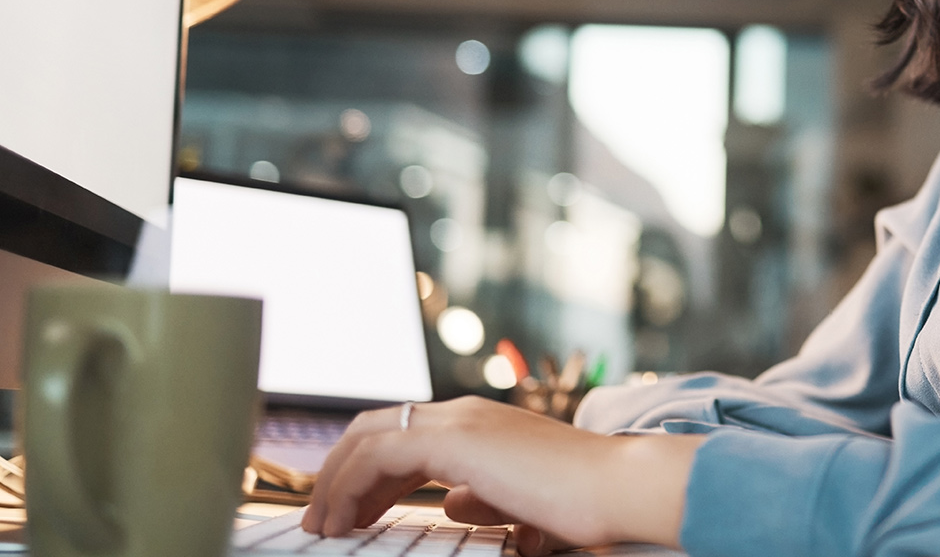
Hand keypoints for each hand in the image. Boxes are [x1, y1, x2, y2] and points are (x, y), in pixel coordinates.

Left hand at [299, 397, 701, 551]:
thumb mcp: (521, 501)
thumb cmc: (583, 499)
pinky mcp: (456, 441)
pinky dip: (349, 486)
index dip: (367, 473)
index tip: (350, 513)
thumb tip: (452, 504)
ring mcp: (459, 421)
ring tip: (322, 526)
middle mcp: (464, 413)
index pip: (405, 435)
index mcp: (479, 425)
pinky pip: (378, 455)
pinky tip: (342, 521)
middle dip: (340, 471)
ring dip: (336, 481)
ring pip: (369, 437)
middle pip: (375, 427)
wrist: (617, 486)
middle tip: (322, 518)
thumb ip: (484, 498)